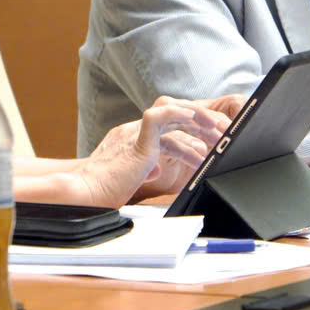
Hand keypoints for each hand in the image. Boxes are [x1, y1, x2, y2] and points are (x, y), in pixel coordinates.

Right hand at [75, 95, 234, 202]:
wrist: (85, 196)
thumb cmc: (104, 194)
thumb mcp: (132, 180)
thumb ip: (146, 170)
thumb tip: (158, 170)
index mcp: (134, 141)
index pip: (169, 126)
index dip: (192, 132)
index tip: (210, 144)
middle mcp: (134, 132)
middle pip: (175, 117)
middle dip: (202, 124)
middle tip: (224, 136)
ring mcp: (135, 134)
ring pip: (172, 113)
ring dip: (199, 121)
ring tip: (220, 133)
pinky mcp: (135, 141)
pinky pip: (157, 117)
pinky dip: (178, 115)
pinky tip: (195, 120)